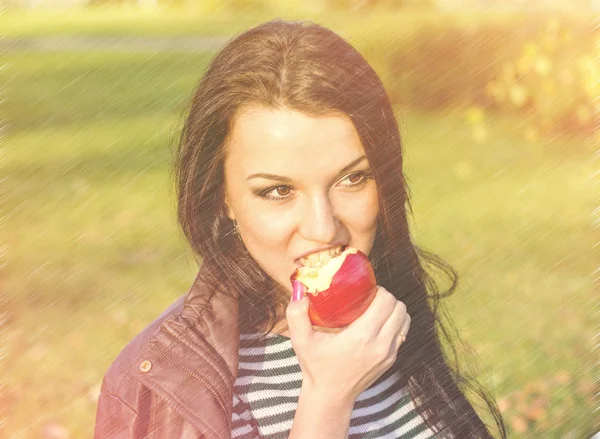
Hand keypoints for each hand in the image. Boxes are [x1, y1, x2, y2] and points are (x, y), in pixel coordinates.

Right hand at [286, 286, 410, 403]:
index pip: (385, 302)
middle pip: (398, 307)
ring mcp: (388, 353)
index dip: (378, 290)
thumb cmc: (316, 366)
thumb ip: (296, 314)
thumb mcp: (301, 340)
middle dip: (386, 297)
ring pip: (405, 319)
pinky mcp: (391, 360)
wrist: (330, 396)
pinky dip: (395, 323)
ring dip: (393, 309)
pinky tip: (378, 323)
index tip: (364, 291)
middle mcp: (380, 344)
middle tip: (369, 298)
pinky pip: (402, 333)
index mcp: (361, 336)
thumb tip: (299, 289)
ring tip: (376, 308)